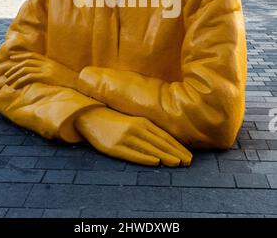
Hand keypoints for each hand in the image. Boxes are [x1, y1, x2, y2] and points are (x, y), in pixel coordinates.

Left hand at [4, 52, 77, 89]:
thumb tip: (41, 73)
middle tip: (6, 74)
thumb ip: (50, 69)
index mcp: (49, 61)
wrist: (79, 82)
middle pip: (26, 62)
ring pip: (25, 69)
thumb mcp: (59, 72)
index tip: (12, 57)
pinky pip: (29, 77)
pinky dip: (20, 81)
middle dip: (14, 67)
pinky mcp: (46, 76)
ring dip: (15, 75)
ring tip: (8, 82)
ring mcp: (46, 69)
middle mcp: (46, 63)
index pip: (32, 55)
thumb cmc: (70, 80)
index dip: (21, 55)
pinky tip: (15, 86)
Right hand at [75, 106, 192, 166]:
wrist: (92, 117)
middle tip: (189, 162)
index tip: (189, 155)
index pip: (164, 136)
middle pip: (160, 142)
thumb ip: (149, 130)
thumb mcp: (134, 121)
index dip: (178, 147)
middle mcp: (136, 128)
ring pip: (149, 148)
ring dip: (164, 156)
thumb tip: (167, 143)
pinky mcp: (115, 147)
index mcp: (143, 122)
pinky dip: (145, 158)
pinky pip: (132, 154)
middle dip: (176, 153)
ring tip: (177, 163)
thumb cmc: (117, 121)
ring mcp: (125, 138)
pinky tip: (155, 162)